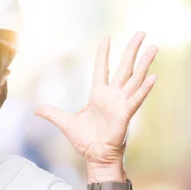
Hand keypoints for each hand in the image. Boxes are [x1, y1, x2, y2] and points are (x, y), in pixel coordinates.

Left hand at [35, 32, 157, 177]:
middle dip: (132, 50)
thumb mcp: (65, 123)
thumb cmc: (84, 141)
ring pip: (135, 78)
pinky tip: (154, 77)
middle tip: (141, 32)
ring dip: (145, 63)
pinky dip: (144, 89)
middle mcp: (112, 96)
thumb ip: (52, 113)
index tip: (107, 37)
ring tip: (154, 47)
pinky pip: (137, 99)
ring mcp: (121, 103)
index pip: (102, 68)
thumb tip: (36, 110)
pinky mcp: (126, 114)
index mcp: (98, 95)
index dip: (103, 53)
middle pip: (124, 67)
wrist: (95, 157)